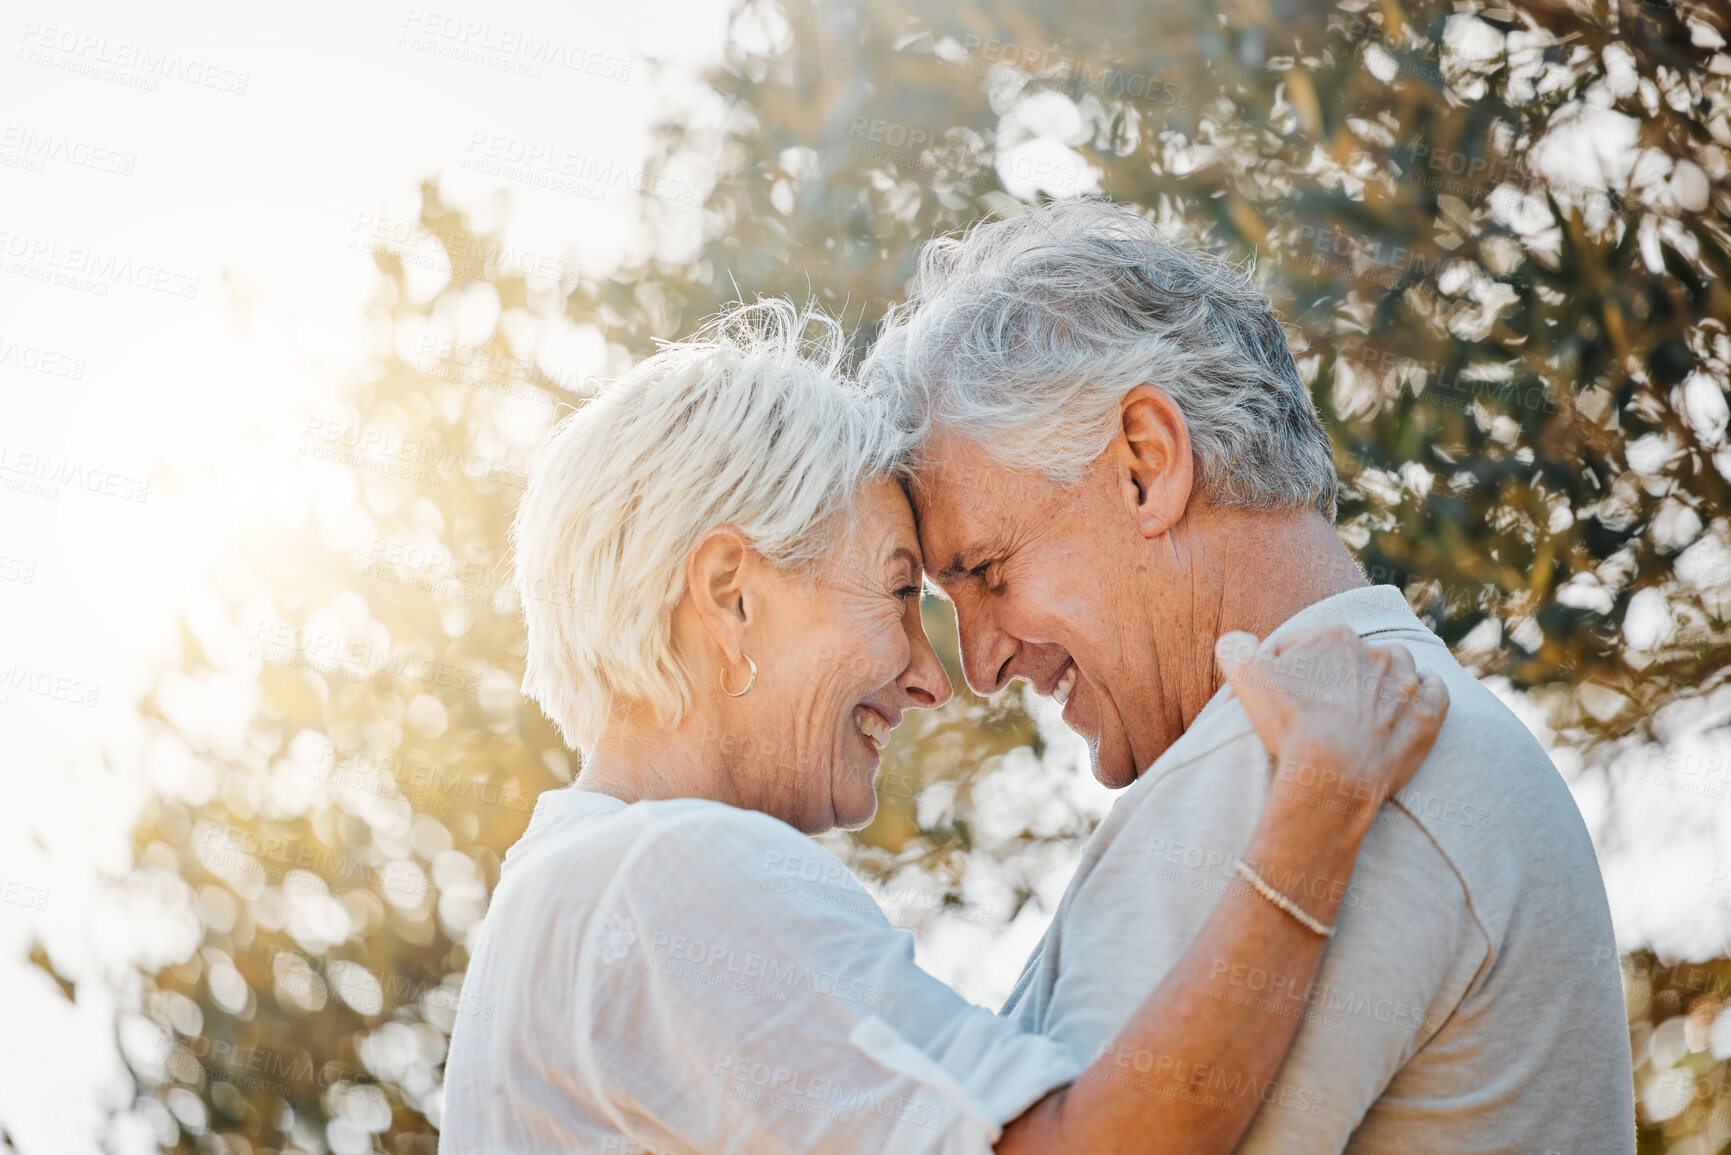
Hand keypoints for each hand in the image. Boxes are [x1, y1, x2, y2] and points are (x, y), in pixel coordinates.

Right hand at [1216, 624, 1448, 830]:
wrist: (1333, 773)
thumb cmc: (1290, 723)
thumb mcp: (1244, 676)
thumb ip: (1235, 647)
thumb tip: (1238, 643)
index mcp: (1334, 636)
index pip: (1301, 647)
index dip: (1281, 673)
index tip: (1272, 702)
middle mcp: (1377, 652)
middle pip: (1349, 657)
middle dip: (1332, 676)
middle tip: (1314, 708)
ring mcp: (1407, 684)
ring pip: (1398, 667)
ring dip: (1383, 679)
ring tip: (1364, 703)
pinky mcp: (1428, 716)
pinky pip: (1435, 690)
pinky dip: (1425, 692)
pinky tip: (1410, 702)